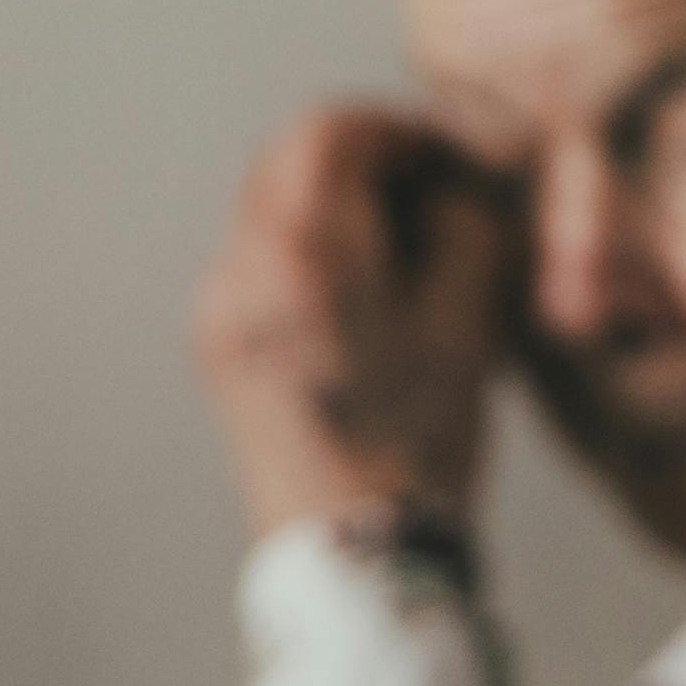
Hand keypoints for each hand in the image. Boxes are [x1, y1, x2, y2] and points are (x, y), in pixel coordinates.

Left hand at [194, 101, 518, 541]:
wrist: (352, 555)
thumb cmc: (416, 448)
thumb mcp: (467, 325)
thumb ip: (463, 228)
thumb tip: (455, 182)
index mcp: (305, 255)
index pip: (329, 134)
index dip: (394, 130)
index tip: (441, 154)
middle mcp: (243, 271)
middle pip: (287, 163)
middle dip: (360, 161)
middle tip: (426, 190)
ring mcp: (220, 310)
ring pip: (268, 209)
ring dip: (331, 203)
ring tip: (400, 246)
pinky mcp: (217, 348)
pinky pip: (256, 261)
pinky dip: (306, 250)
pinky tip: (363, 296)